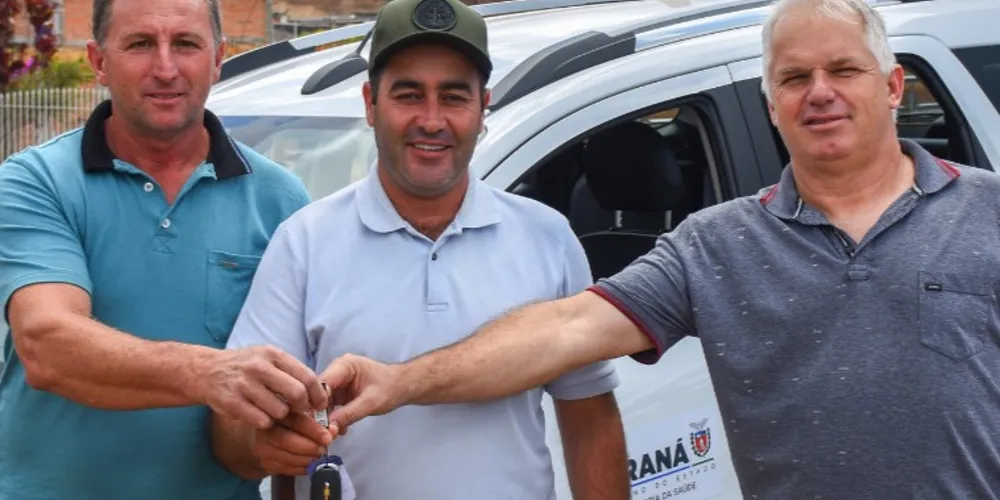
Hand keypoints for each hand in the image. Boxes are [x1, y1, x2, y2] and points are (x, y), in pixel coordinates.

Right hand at [196, 345, 327, 428]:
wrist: (206, 371)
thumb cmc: (245, 366)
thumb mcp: (267, 357)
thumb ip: (290, 370)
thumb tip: (319, 391)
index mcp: (272, 354)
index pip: (307, 376)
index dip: (318, 394)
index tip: (320, 404)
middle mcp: (258, 367)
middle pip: (297, 394)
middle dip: (303, 407)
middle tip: (300, 412)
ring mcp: (244, 385)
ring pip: (280, 411)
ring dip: (281, 416)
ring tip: (274, 411)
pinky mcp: (232, 403)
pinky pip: (261, 421)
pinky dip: (265, 423)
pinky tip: (259, 416)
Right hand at [254, 411, 332, 475]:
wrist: (267, 436)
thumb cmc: (292, 421)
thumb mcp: (305, 414)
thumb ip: (320, 420)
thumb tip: (334, 430)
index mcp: (279, 412)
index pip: (296, 421)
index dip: (314, 430)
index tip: (328, 437)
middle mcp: (267, 429)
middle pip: (287, 440)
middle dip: (310, 447)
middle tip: (323, 449)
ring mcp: (263, 447)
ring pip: (286, 457)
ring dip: (307, 459)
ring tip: (319, 457)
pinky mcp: (265, 462)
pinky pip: (285, 469)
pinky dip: (302, 468)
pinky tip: (311, 465)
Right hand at [319, 354, 407, 435]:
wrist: (403, 386)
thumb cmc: (390, 389)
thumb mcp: (370, 403)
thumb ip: (348, 414)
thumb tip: (328, 429)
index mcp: (344, 365)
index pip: (321, 383)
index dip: (315, 403)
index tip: (314, 423)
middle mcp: (337, 371)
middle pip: (319, 393)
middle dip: (319, 414)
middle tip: (322, 433)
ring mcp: (338, 382)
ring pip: (322, 401)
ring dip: (326, 418)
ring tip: (330, 434)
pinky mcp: (340, 392)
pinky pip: (330, 405)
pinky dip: (333, 418)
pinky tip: (338, 430)